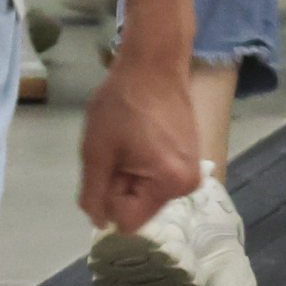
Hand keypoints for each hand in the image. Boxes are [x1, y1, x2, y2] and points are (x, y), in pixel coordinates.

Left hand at [78, 38, 199, 235]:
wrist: (153, 63)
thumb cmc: (122, 104)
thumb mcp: (96, 151)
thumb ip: (94, 194)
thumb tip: (100, 223)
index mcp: (169, 185)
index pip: (128, 221)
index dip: (109, 198)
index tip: (109, 165)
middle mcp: (188, 185)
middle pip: (139, 207)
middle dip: (120, 185)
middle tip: (117, 149)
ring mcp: (191, 170)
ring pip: (145, 191)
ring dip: (129, 174)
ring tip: (128, 141)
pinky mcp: (189, 157)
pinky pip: (156, 176)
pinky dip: (141, 164)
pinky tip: (139, 137)